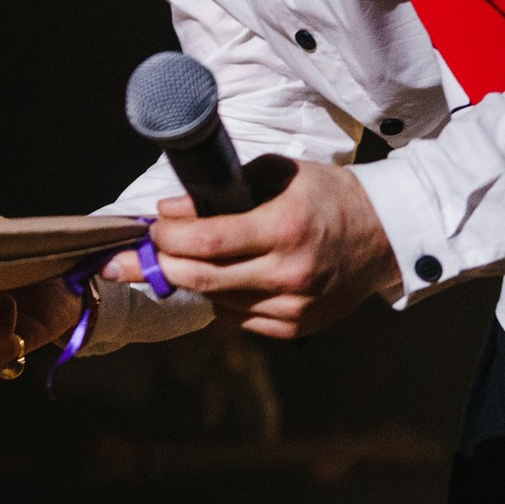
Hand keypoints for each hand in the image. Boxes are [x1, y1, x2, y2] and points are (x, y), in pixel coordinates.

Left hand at [99, 157, 401, 339]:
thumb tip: (169, 211)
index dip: (166, 238)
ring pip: (214, 300)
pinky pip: (236, 317)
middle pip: (201, 278)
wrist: (383, 235)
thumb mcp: (278, 174)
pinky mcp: (295, 329)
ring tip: (166, 262)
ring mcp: (293, 308)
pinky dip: (217, 297)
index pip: (207, 242)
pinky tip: (215, 277)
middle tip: (121, 261)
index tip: (147, 228)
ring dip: (186, 280)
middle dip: (154, 267)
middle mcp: (288, 274)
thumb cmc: (326, 195)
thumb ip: (223, 189)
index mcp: (283, 229)